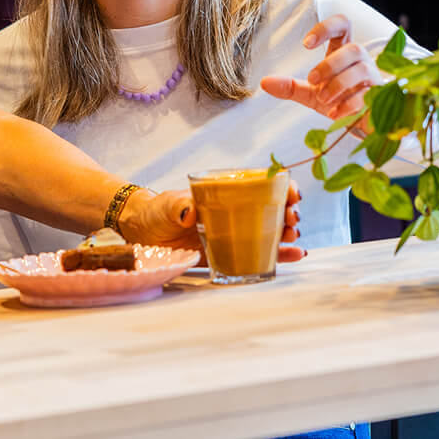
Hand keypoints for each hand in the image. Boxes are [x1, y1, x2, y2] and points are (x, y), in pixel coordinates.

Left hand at [118, 181, 305, 262]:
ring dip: (286, 233)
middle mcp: (234, 211)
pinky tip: (294, 255)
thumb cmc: (158, 211)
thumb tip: (189, 212)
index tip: (292, 194)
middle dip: (287, 212)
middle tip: (292, 220)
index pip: (260, 184)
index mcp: (224, 192)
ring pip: (270, 231)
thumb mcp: (167, 205)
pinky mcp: (230, 253)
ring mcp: (234, 232)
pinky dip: (279, 255)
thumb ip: (178, 207)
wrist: (144, 233)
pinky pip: (259, 254)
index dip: (281, 187)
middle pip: (271, 208)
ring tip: (294, 238)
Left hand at [260, 14, 382, 122]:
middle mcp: (361, 62)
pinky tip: (335, 114)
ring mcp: (374, 79)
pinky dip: (350, 104)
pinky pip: (369, 95)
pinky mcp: (381, 98)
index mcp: (343, 53)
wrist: (362, 125)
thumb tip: (264, 82)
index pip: (342, 25)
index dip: (326, 28)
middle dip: (330, 64)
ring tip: (323, 99)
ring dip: (339, 84)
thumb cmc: (338, 101)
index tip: (306, 44)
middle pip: (353, 48)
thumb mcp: (311, 94)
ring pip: (362, 69)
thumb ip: (290, 87)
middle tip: (312, 80)